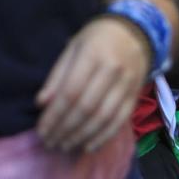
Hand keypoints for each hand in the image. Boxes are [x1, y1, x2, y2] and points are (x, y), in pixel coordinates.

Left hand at [36, 16, 149, 153]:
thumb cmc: (97, 39)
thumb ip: (57, 76)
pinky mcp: (135, 94)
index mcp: (93, 55)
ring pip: (103, 117)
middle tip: (50, 142)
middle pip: (86, 107)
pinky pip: (120, 120)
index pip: (71, 92)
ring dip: (82, 136)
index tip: (41, 131)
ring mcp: (127, 83)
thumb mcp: (73, 48)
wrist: (136, 32)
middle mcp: (113, 70)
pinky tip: (88, 146)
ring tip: (65, 146)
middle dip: (65, 129)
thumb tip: (41, 104)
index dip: (54, 115)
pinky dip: (104, 136)